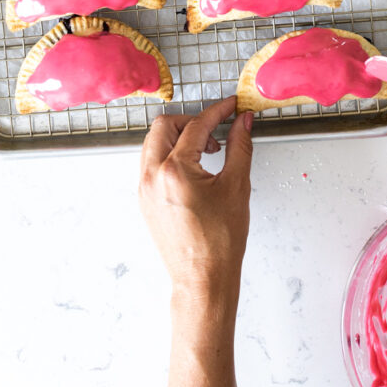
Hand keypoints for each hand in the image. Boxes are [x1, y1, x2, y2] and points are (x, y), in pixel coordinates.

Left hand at [139, 96, 252, 297]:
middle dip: (191, 121)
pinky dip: (170, 154)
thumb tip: (242, 122)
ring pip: (154, 142)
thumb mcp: (237, 187)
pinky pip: (151, 162)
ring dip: (179, 137)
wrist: (203, 280)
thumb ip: (239, 146)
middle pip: (165, 125)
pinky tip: (194, 168)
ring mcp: (144, 188)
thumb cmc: (220, 242)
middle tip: (216, 130)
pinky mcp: (144, 199)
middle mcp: (151, 176)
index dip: (217, 112)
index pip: (196, 125)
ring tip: (207, 151)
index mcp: (174, 171)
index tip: (231, 107)